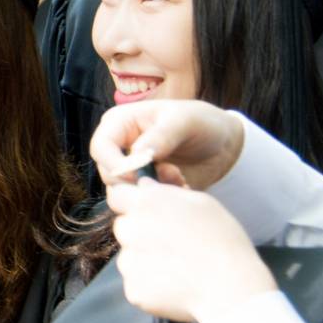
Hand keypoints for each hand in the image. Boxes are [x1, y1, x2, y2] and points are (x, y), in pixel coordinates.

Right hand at [91, 100, 245, 191]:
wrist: (223, 145)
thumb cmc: (202, 123)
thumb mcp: (185, 121)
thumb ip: (162, 135)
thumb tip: (137, 153)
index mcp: (119, 123)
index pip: (100, 147)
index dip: (115, 164)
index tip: (141, 174)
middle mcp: (118, 147)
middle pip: (108, 174)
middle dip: (138, 180)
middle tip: (172, 174)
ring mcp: (129, 169)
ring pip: (122, 191)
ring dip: (151, 190)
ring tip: (179, 177)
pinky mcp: (142, 186)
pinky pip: (140, 202)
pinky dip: (160, 198)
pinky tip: (180, 185)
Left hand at [107, 179, 274, 322]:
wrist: (231, 289)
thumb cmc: (223, 241)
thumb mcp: (202, 203)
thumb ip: (167, 191)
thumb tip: (144, 187)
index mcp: (146, 204)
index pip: (117, 195)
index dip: (130, 202)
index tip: (145, 210)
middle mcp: (131, 230)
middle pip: (123, 226)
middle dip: (139, 231)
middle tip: (169, 241)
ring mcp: (129, 263)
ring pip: (128, 256)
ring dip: (144, 258)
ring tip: (178, 266)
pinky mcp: (133, 290)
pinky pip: (136, 283)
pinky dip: (150, 284)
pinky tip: (175, 284)